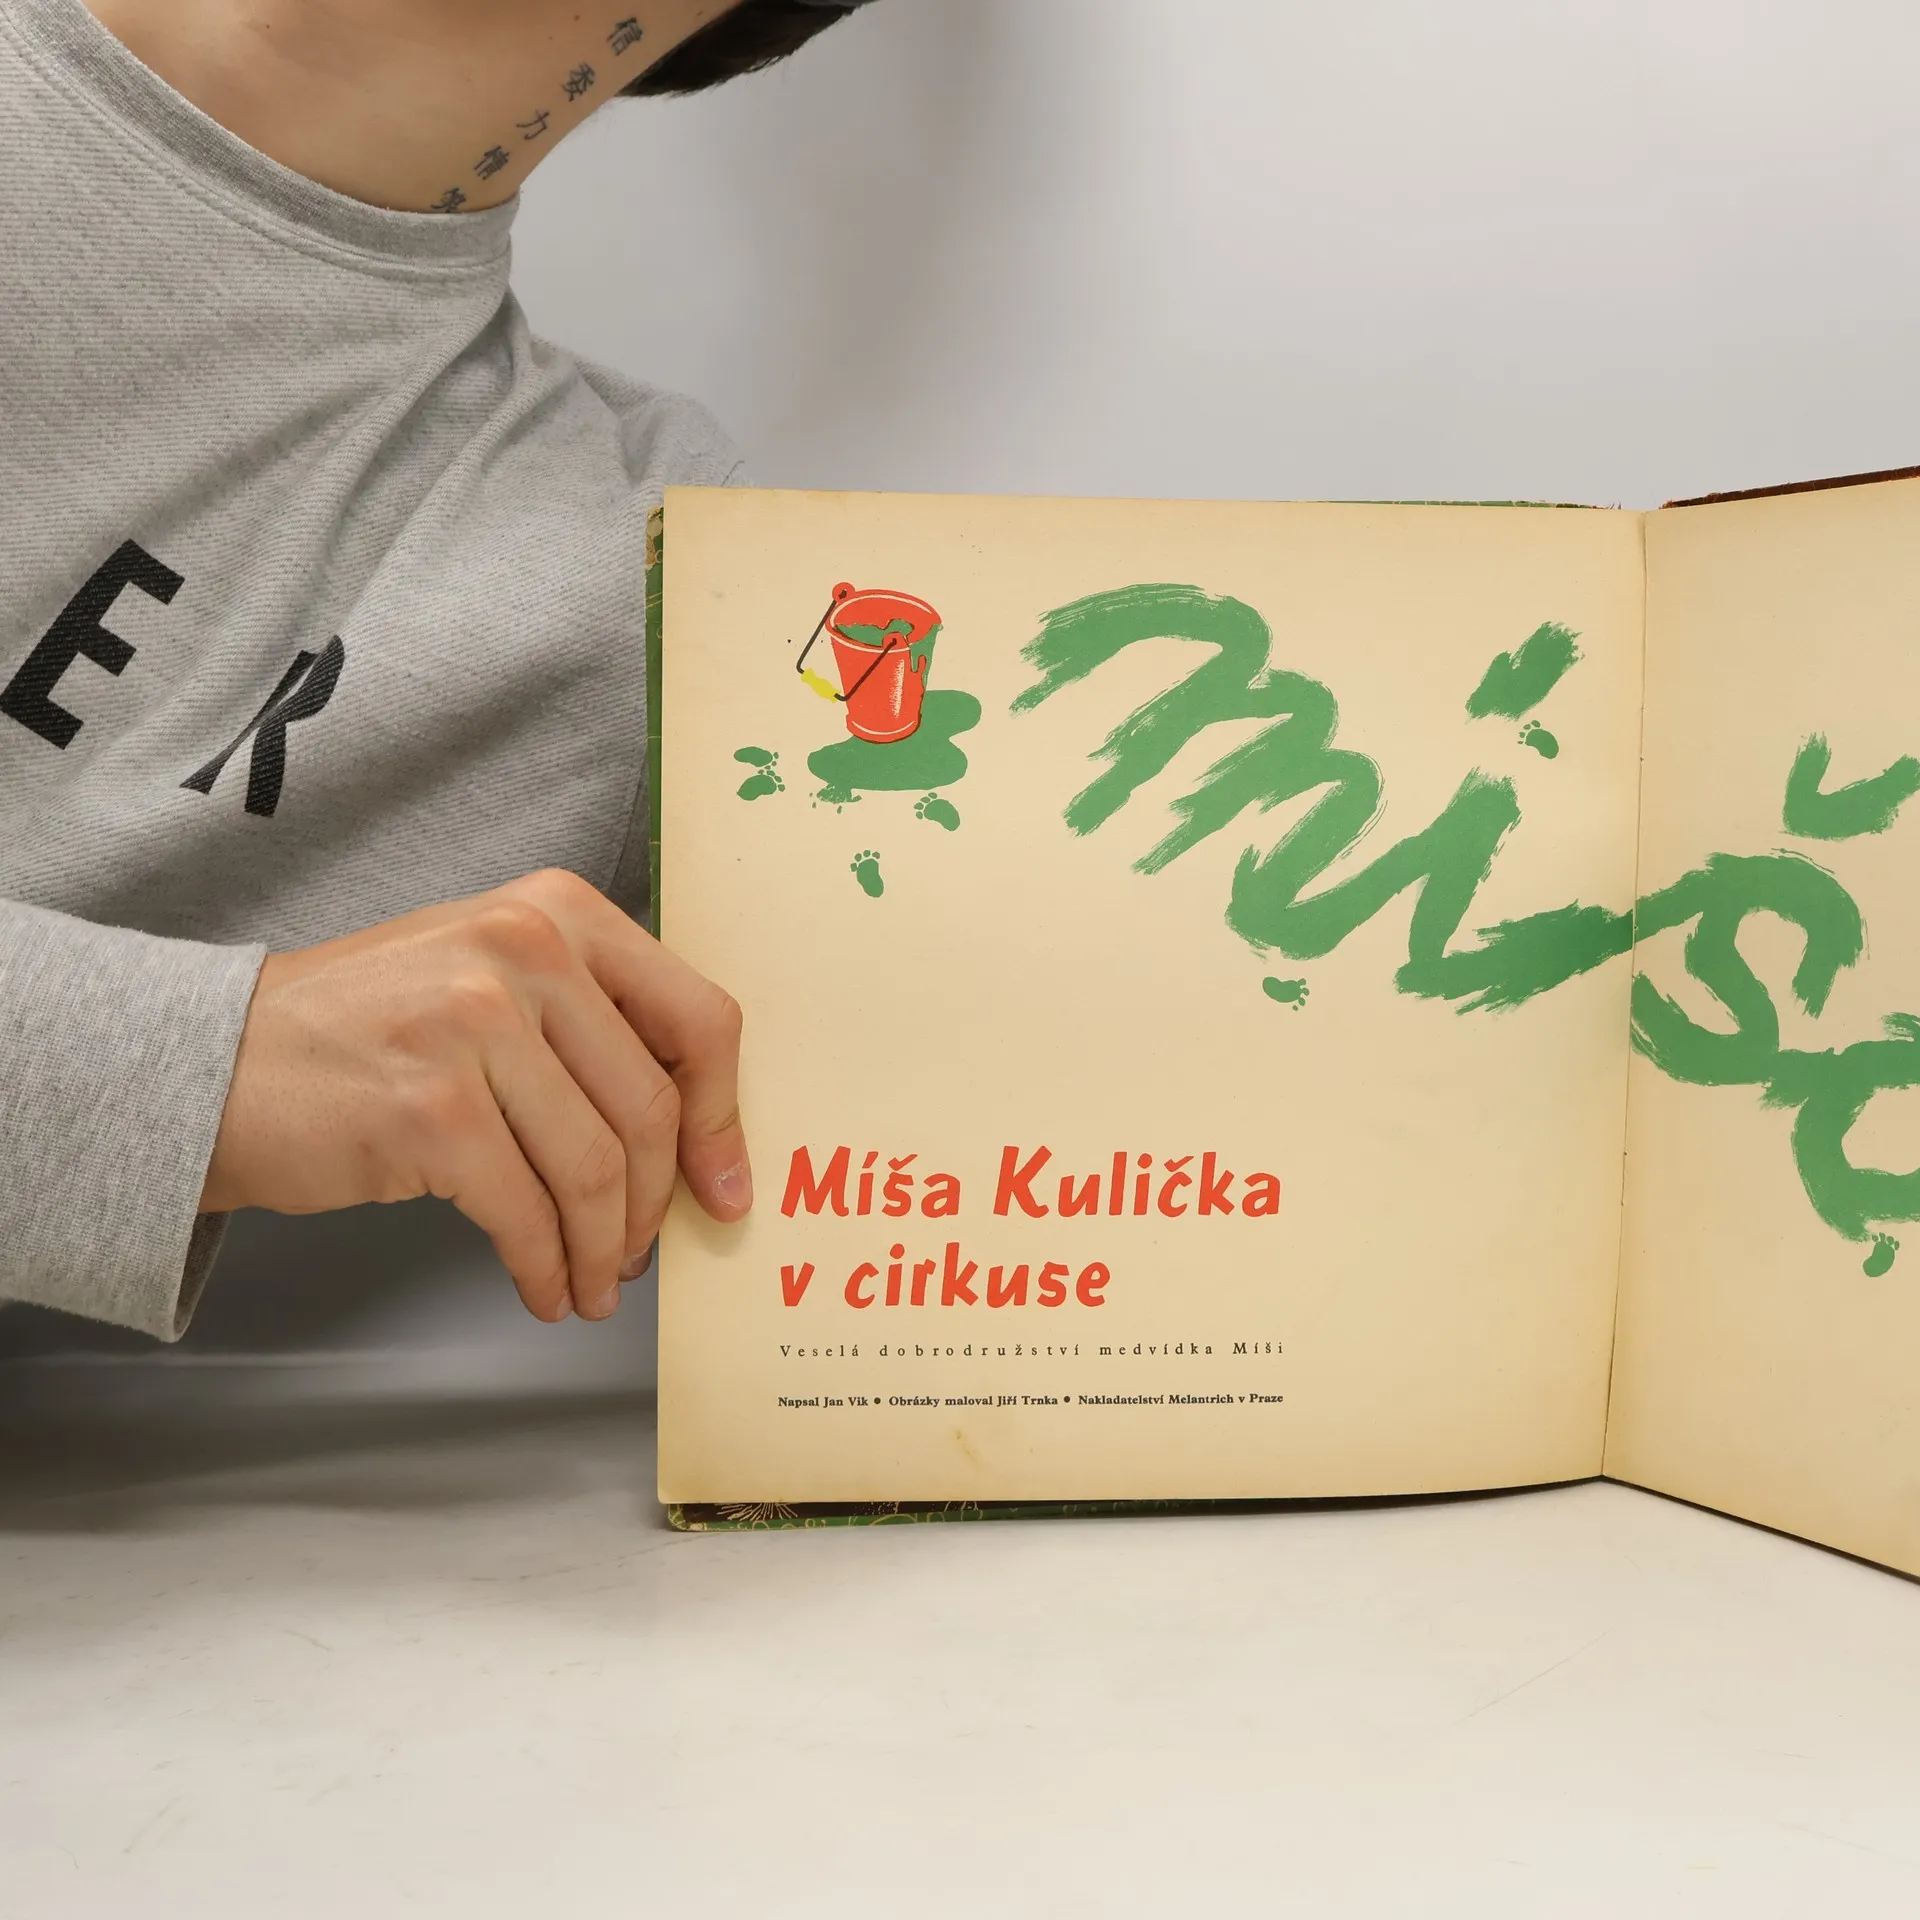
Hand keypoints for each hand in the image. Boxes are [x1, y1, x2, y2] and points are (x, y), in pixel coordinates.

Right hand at [200, 869, 749, 1321]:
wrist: (217, 1063)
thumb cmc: (369, 1031)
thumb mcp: (493, 976)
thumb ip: (591, 1026)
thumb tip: (696, 1139)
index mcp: (561, 911)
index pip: (697, 1019)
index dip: (722, 1118)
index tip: (723, 1186)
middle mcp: (525, 950)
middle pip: (648, 1108)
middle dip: (654, 1203)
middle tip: (642, 1252)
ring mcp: (474, 1024)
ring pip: (593, 1169)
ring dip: (603, 1247)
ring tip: (592, 1281)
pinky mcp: (429, 1109)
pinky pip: (526, 1212)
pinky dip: (546, 1265)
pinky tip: (544, 1287)